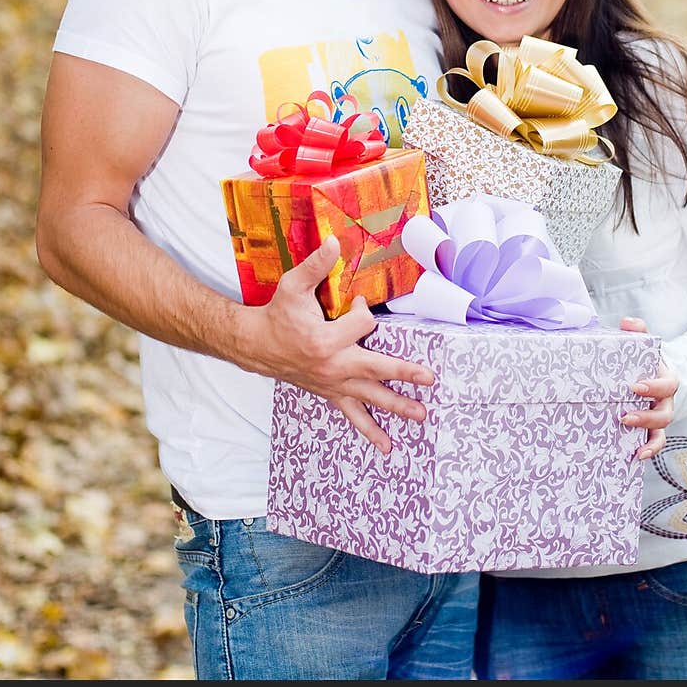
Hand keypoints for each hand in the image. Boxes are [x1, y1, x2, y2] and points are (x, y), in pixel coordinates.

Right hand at [237, 236, 434, 455]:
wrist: (257, 346)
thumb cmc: (278, 315)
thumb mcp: (292, 286)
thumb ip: (316, 266)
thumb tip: (334, 240)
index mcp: (325, 339)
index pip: (361, 324)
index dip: (361, 310)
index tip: (355, 302)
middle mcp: (332, 366)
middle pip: (375, 369)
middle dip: (404, 373)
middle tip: (429, 379)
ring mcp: (333, 383)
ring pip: (369, 398)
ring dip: (396, 407)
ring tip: (421, 416)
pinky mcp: (331, 393)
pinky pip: (353, 415)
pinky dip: (370, 431)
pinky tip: (388, 445)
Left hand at [618, 315, 676, 460]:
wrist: (655, 376)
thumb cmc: (646, 360)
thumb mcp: (645, 344)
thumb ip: (638, 330)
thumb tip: (627, 323)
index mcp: (666, 379)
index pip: (666, 384)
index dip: (653, 387)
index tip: (634, 386)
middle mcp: (666, 401)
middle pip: (664, 413)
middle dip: (646, 417)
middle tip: (624, 416)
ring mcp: (661, 416)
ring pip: (661, 431)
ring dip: (648, 438)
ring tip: (633, 445)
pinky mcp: (653, 429)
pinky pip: (655, 442)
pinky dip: (649, 449)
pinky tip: (635, 456)